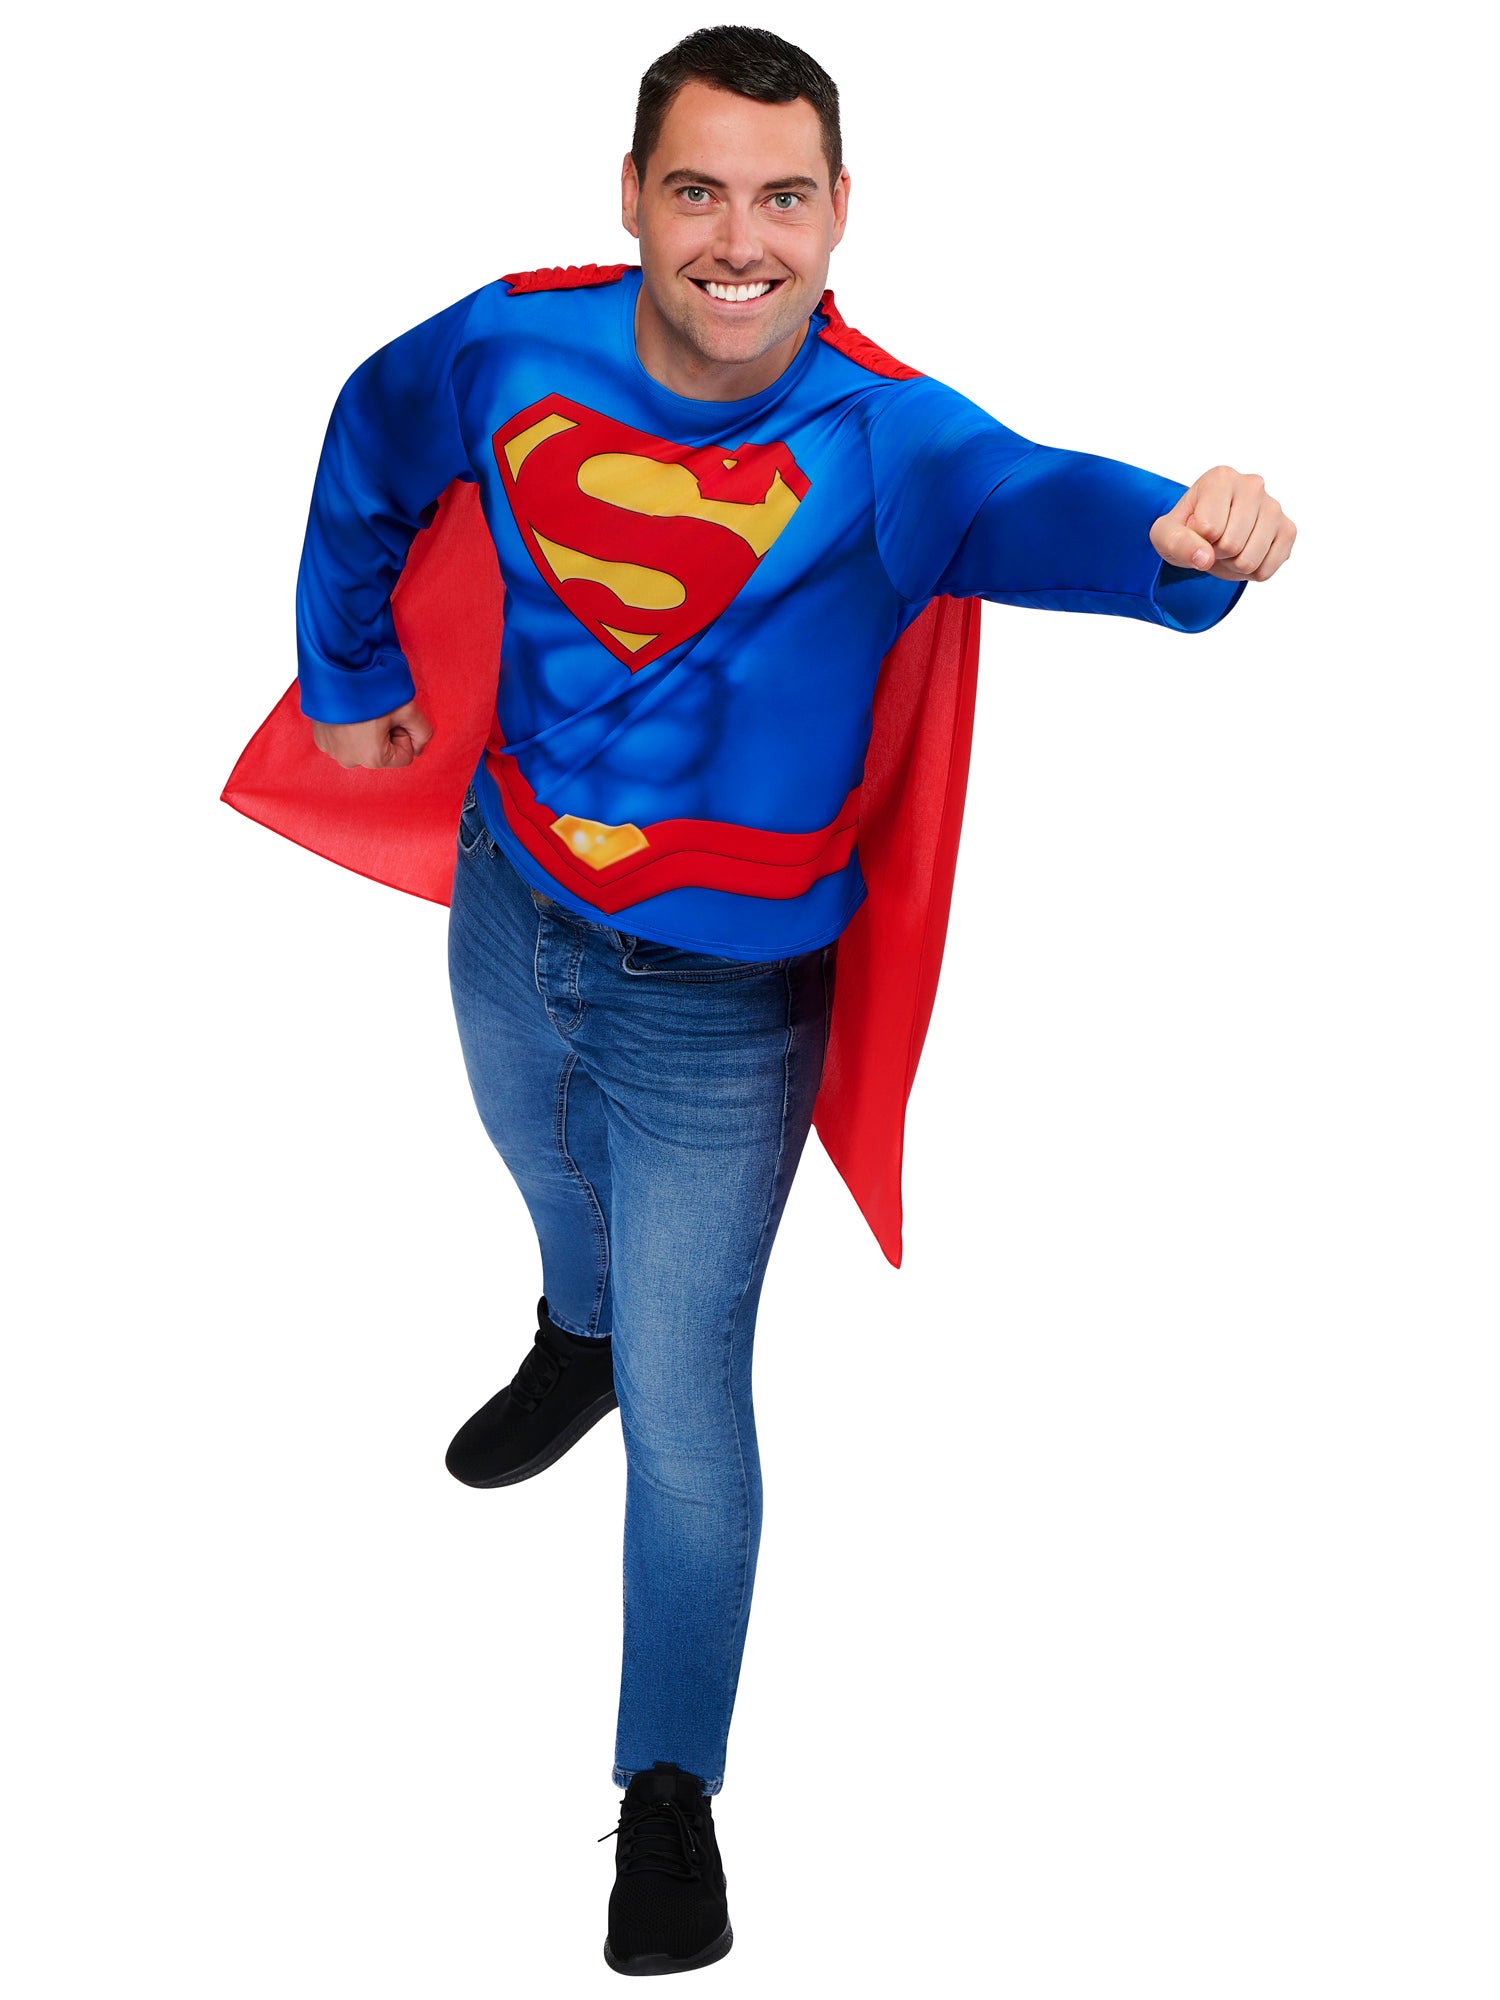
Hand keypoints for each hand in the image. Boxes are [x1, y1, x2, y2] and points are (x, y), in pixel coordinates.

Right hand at [310, 699, 432, 769]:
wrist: (333, 668)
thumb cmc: (368, 689)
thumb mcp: (406, 709)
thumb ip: (422, 731)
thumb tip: (419, 747)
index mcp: (373, 758)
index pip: (404, 756)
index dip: (402, 733)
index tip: (391, 717)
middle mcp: (350, 761)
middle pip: (382, 753)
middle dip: (383, 734)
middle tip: (375, 711)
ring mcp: (332, 751)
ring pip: (362, 746)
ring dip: (365, 732)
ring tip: (359, 710)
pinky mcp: (320, 740)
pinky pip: (343, 740)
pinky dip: (347, 729)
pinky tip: (347, 711)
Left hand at [1150, 466, 1295, 583]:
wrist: (1206, 533)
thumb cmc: (1185, 528)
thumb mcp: (1166, 535)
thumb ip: (1178, 543)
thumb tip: (1205, 558)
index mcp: (1221, 478)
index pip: (1208, 528)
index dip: (1197, 541)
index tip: (1197, 530)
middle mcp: (1253, 485)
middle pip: (1231, 545)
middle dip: (1216, 554)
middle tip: (1213, 542)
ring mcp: (1274, 507)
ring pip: (1249, 560)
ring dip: (1232, 565)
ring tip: (1228, 547)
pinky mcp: (1288, 530)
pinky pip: (1266, 570)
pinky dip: (1250, 573)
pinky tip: (1244, 552)